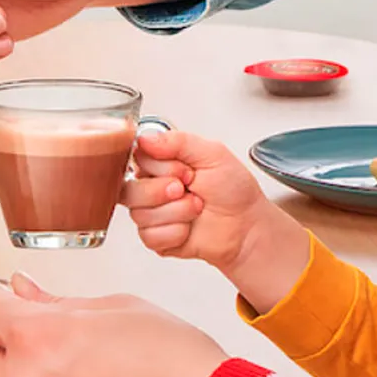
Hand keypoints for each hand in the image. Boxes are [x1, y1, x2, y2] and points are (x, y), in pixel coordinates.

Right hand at [122, 130, 310, 313]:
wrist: (246, 226)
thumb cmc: (233, 190)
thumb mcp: (213, 154)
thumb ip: (179, 141)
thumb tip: (146, 138)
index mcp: (161, 164)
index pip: (136, 160)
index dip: (160, 168)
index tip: (186, 171)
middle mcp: (152, 188)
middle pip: (129, 190)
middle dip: (164, 192)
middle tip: (188, 189)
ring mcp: (151, 214)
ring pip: (140, 214)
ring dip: (177, 213)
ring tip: (195, 208)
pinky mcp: (155, 238)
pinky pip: (150, 236)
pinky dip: (176, 232)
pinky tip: (189, 228)